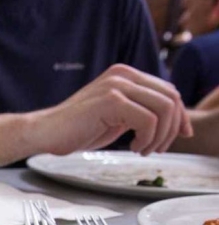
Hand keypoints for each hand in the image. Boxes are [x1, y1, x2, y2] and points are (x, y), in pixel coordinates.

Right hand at [36, 64, 192, 155]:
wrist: (45, 132)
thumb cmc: (76, 129)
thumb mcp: (116, 117)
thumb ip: (139, 111)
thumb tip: (171, 121)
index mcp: (125, 75)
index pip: (168, 91)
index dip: (179, 115)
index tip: (179, 135)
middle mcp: (123, 75)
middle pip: (172, 98)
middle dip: (172, 127)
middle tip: (158, 148)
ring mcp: (117, 85)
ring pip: (165, 109)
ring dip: (160, 136)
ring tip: (143, 149)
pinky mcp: (111, 100)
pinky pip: (148, 120)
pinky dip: (146, 139)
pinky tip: (132, 147)